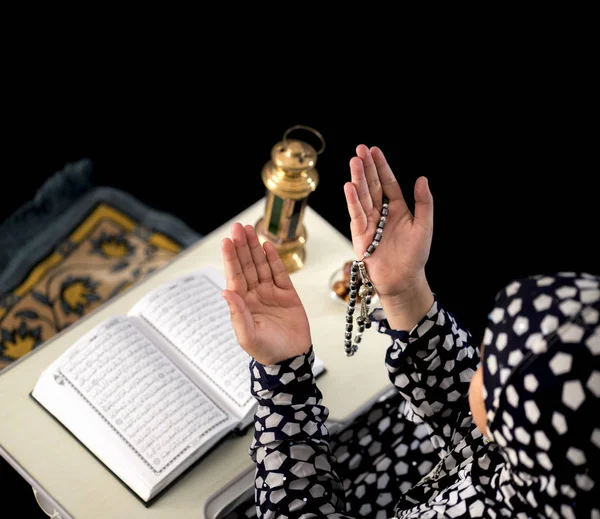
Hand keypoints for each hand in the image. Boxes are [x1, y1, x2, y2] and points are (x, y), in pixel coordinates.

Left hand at [221, 223, 311, 364]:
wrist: (292, 359)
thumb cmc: (267, 351)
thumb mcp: (248, 336)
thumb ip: (238, 314)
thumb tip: (225, 291)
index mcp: (242, 303)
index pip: (235, 276)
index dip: (231, 258)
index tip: (227, 241)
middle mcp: (254, 295)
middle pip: (247, 266)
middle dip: (242, 246)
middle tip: (238, 227)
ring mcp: (270, 293)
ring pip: (261, 265)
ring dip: (255, 248)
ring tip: (250, 230)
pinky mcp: (287, 295)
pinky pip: (279, 273)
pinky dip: (273, 259)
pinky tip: (267, 246)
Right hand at [344, 145, 433, 329]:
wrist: (403, 281)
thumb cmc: (415, 256)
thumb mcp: (424, 226)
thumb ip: (424, 203)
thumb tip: (422, 178)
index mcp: (397, 209)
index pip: (387, 183)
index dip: (381, 166)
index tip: (374, 150)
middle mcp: (381, 213)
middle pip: (372, 186)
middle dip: (366, 168)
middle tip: (359, 149)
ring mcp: (369, 223)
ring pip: (362, 197)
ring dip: (358, 179)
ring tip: (354, 161)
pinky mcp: (360, 236)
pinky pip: (356, 215)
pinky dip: (353, 201)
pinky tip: (349, 186)